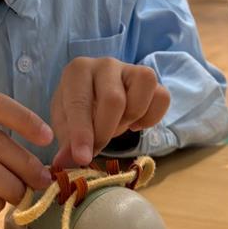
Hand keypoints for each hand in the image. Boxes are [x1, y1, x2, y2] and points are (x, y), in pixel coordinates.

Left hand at [50, 57, 169, 167]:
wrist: (94, 93)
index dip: (82, 134)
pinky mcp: (149, 80)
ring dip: (132, 117)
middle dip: (106, 131)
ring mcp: (130, 68)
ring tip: (118, 127)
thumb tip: (65, 164)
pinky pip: (162, 96)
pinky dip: (152, 117)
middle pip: (114, 99)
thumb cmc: (78, 108)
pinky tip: (135, 124)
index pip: (80, 103)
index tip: (82, 158)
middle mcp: (105, 64)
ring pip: (144, 86)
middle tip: (98, 147)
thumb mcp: (65, 124)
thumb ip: (67, 143)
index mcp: (77, 71)